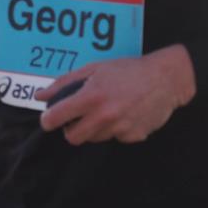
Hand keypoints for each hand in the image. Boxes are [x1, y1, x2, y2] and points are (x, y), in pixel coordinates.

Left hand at [36, 44, 195, 144]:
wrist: (167, 78)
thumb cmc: (130, 70)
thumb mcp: (95, 69)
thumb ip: (65, 83)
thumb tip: (40, 96)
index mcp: (91, 97)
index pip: (56, 118)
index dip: (48, 120)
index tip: (51, 119)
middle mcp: (104, 115)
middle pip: (73, 138)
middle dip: (71, 129)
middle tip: (79, 118)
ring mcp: (120, 128)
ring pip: (95, 138)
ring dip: (95, 128)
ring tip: (108, 110)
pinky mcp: (133, 136)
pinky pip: (116, 138)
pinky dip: (117, 129)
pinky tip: (126, 114)